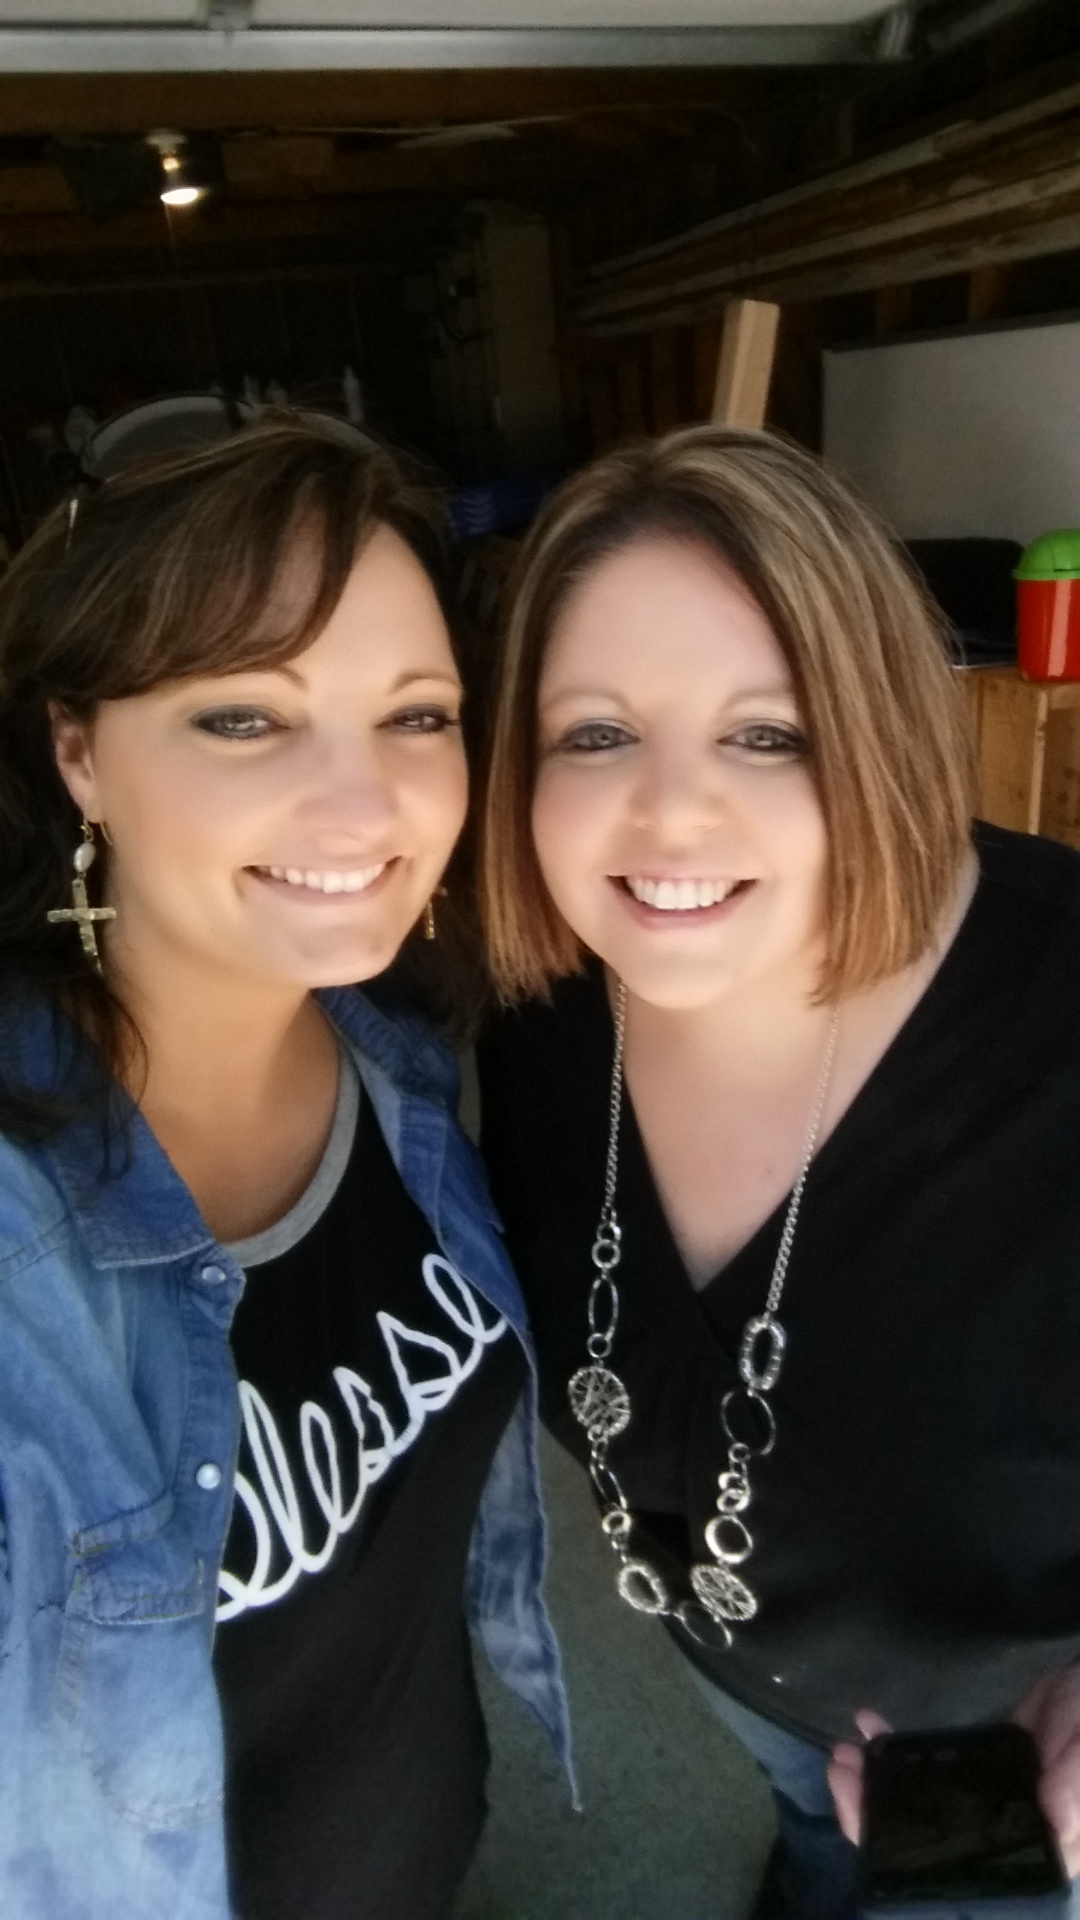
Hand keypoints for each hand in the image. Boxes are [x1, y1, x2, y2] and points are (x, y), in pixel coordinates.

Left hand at [827, 1671, 1079, 1876]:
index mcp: (1041, 1851)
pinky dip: (901, 1749)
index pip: (969, 1871)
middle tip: (842, 1772)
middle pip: (934, 1839)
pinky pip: (935, 1764)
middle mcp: (1008, 1833)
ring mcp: (992, 1797)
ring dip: (880, 1781)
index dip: (915, 1857)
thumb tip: (1053, 1817)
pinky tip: (870, 1726)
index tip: (871, 1825)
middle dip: (879, 1813)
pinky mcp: (983, 1762)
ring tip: (844, 1753)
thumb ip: (1076, 1789)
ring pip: (926, 1802)